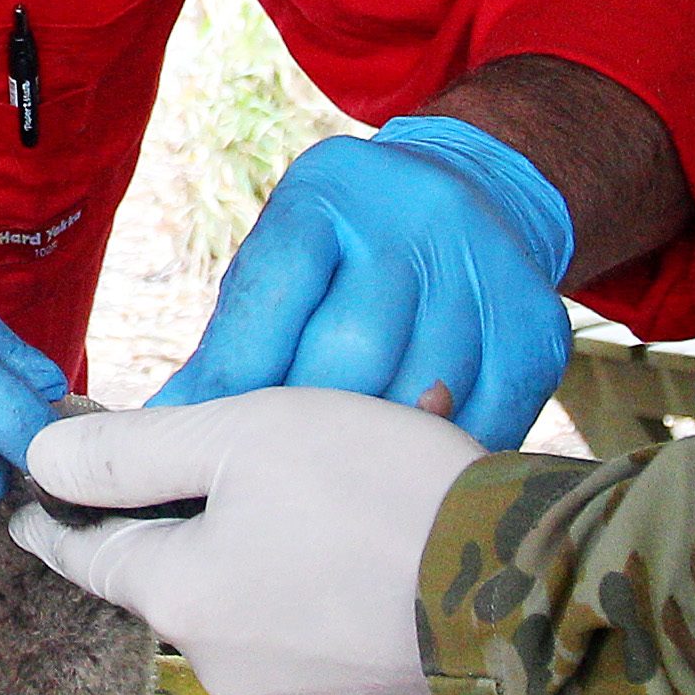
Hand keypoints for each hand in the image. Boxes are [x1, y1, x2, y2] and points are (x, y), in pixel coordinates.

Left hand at [8, 390, 485, 694]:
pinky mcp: (364, 690)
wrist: (523, 590)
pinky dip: (338, 554)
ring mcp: (298, 687)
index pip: (89, 554)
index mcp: (178, 598)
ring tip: (355, 446)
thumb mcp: (241, 435)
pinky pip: (324, 607)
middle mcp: (223, 662)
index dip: (58, 520)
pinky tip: (395, 499)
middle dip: (203, 501)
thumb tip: (38, 459)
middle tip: (242, 437)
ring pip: (261, 580)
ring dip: (286, 520)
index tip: (27, 508)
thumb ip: (131, 451)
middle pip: (182, 565)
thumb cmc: (374, 495)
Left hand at [156, 116, 573, 447]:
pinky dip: (437, 466)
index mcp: (329, 192)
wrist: (475, 198)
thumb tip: (156, 428)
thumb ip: (230, 343)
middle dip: (299, 434)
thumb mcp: (280, 265)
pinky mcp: (537, 330)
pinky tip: (406, 483)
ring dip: (371, 463)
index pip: (269, 296)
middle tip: (266, 487)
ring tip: (333, 502)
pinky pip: (484, 425)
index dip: (228, 381)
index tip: (196, 445)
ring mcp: (487, 272)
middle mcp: (416, 219)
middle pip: (349, 355)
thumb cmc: (342, 256)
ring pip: (419, 399)